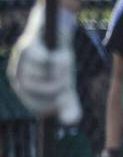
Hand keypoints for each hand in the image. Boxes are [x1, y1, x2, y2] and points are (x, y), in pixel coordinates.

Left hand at [6, 3, 80, 124]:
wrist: (57, 34)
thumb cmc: (58, 65)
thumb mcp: (66, 88)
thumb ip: (68, 105)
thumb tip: (70, 122)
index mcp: (24, 86)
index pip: (33, 103)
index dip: (49, 105)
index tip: (62, 102)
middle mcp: (18, 72)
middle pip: (32, 88)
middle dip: (54, 88)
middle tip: (67, 81)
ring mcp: (21, 59)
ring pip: (37, 73)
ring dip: (57, 71)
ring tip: (65, 64)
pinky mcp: (29, 45)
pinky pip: (41, 58)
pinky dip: (55, 60)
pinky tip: (61, 55)